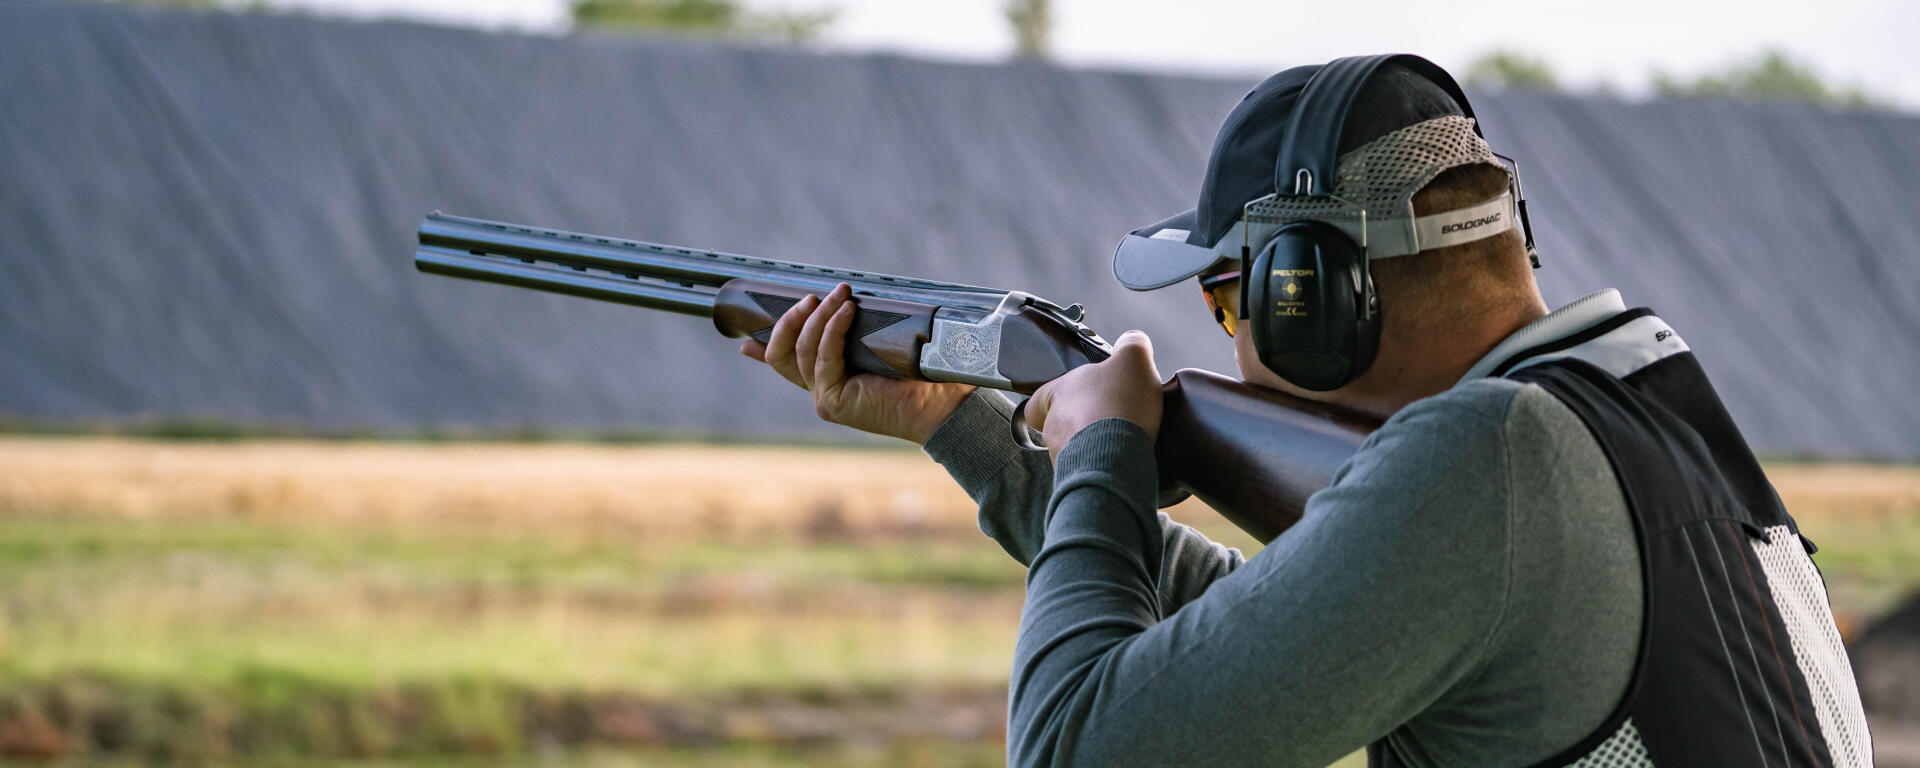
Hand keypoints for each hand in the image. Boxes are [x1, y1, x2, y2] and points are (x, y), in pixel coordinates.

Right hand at [743, 283, 975, 443]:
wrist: (940, 405)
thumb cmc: (919, 374)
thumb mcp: (879, 344)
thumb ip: (855, 331)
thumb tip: (847, 299)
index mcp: (829, 380)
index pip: (785, 365)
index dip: (761, 353)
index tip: (744, 342)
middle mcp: (821, 391)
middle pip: (781, 354)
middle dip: (790, 319)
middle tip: (813, 297)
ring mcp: (824, 398)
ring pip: (800, 350)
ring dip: (817, 316)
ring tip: (840, 296)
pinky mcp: (833, 402)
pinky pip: (822, 356)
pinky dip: (833, 328)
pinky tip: (848, 311)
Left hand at [1023, 330, 1161, 461]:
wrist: (1117, 459)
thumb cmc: (1118, 406)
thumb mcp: (1133, 359)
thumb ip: (1132, 345)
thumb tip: (1133, 340)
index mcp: (1057, 393)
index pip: (1039, 397)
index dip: (1052, 397)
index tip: (1070, 398)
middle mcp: (1053, 427)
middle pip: (1060, 424)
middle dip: (1082, 423)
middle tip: (1110, 419)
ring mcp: (1063, 456)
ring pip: (1074, 449)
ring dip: (1093, 446)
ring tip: (1121, 441)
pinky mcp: (1079, 479)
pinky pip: (1089, 471)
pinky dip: (1103, 465)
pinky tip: (1124, 460)